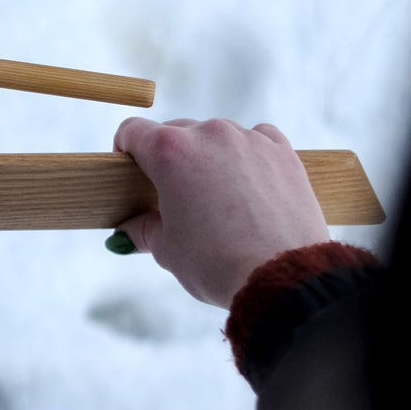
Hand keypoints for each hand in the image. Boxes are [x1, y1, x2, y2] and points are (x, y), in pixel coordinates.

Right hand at [111, 117, 329, 306]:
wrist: (284, 278)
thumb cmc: (218, 264)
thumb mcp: (168, 250)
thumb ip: (143, 229)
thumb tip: (129, 229)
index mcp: (170, 152)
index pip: (132, 131)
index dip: (126, 151)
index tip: (133, 173)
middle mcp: (208, 134)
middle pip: (175, 132)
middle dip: (170, 159)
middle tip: (177, 196)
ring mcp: (249, 139)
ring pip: (217, 136)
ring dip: (210, 157)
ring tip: (220, 197)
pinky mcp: (282, 151)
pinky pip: (257, 140)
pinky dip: (248, 156)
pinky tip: (251, 186)